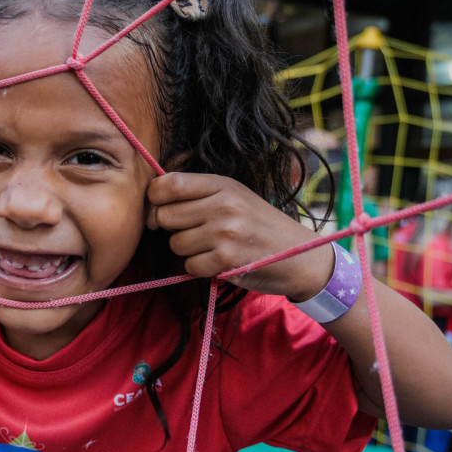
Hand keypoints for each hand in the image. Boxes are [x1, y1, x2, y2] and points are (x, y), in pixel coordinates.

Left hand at [145, 172, 332, 299]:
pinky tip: (218, 261)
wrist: (300, 255)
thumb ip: (196, 193)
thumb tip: (151, 203)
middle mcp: (224, 205)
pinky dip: (199, 268)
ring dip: (188, 250)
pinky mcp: (227, 259)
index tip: (161, 208)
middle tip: (194, 231)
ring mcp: (226, 232)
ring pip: (175, 243)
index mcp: (222, 184)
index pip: (169, 183)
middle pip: (165, 216)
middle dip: (171, 228)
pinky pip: (189, 265)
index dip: (155, 197)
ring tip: (212, 246)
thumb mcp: (234, 196)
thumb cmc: (258, 225)